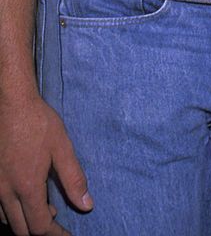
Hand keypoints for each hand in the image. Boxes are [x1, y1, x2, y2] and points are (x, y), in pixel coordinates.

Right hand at [0, 92, 91, 234]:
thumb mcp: (62, 148)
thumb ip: (74, 179)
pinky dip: (11, 210)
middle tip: (56, 221)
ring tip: (44, 207)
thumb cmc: (38, 123)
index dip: (55, 235)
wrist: (11, 103)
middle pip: (21, 229)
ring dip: (24, 220)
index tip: (67, 235)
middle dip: (40, 231)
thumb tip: (87, 205)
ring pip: (6, 219)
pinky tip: (23, 196)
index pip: (39, 227)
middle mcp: (6, 192)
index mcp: (27, 187)